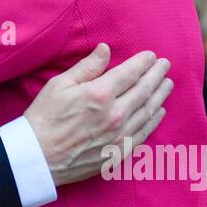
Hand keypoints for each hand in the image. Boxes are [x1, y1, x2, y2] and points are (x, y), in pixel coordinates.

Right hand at [23, 44, 172, 186]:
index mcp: (100, 94)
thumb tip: (106, 49)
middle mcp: (115, 114)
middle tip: (165, 65)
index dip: (143, 62)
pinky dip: (154, 119)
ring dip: (160, 95)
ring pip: (148, 111)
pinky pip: (144, 132)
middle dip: (156, 75)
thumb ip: (87, 67)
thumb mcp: (60, 85)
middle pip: (144, 90)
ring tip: (167, 84)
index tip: (150, 55)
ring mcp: (120, 135)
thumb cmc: (44, 118)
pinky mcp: (119, 151)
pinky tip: (159, 111)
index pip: (130, 73)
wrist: (38, 157)